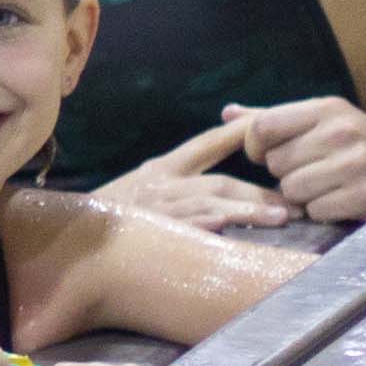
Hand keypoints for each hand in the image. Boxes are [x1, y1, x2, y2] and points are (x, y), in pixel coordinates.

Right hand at [99, 117, 303, 234]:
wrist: (67, 237)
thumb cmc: (109, 219)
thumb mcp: (140, 192)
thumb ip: (175, 188)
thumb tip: (221, 202)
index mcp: (161, 169)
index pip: (207, 144)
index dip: (240, 133)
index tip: (272, 128)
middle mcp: (161, 183)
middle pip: (219, 180)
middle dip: (260, 191)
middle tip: (297, 200)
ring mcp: (156, 208)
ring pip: (210, 202)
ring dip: (249, 210)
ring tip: (282, 217)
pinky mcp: (150, 231)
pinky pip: (184, 226)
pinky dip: (205, 224)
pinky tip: (227, 226)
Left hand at [236, 96, 365, 225]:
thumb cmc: (359, 144)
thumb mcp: (322, 120)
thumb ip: (273, 118)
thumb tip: (227, 114)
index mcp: (327, 108)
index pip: (263, 126)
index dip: (255, 146)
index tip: (265, 155)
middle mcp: (342, 131)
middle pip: (276, 163)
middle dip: (285, 173)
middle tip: (309, 171)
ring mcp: (357, 163)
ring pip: (292, 189)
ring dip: (302, 195)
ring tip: (325, 186)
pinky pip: (316, 210)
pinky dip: (322, 211)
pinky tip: (340, 200)